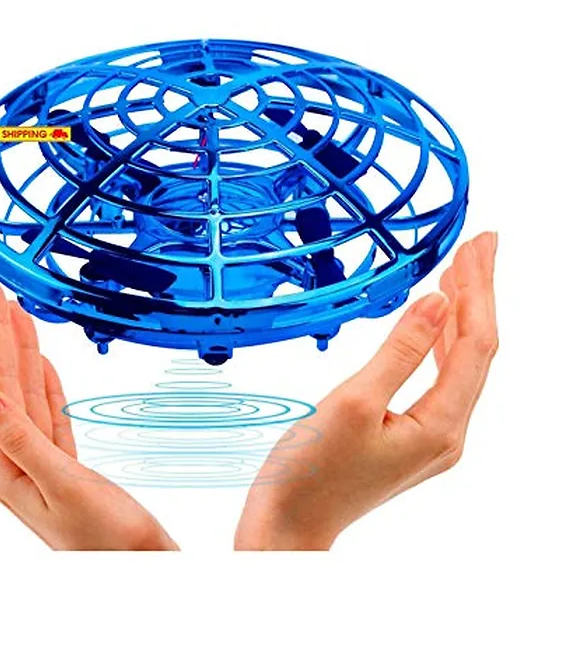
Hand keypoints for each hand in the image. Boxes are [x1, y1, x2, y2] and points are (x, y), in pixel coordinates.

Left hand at [0, 277, 177, 550]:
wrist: (141, 563)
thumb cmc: (106, 540)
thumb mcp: (63, 488)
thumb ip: (20, 440)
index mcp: (6, 465)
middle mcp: (15, 458)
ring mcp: (40, 457)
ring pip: (23, 391)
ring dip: (16, 349)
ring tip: (11, 313)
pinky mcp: (64, 460)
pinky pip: (47, 409)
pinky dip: (43, 380)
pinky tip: (39, 363)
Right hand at [235, 231, 498, 549]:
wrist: (289, 525)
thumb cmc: (310, 473)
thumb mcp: (353, 402)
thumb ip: (400, 351)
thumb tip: (438, 302)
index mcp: (441, 427)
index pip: (475, 344)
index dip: (480, 290)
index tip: (479, 244)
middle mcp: (447, 434)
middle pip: (474, 352)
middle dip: (477, 294)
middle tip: (477, 243)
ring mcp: (430, 438)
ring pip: (458, 364)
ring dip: (460, 315)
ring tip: (459, 271)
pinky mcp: (410, 436)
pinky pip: (437, 379)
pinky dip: (438, 342)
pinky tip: (434, 321)